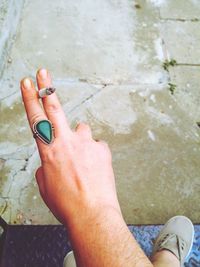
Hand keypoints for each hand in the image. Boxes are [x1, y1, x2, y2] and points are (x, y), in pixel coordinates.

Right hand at [20, 69, 120, 225]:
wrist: (92, 213)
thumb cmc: (67, 202)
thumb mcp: (46, 185)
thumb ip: (48, 165)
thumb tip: (54, 157)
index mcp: (49, 151)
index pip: (36, 118)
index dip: (30, 99)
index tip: (28, 84)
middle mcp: (67, 142)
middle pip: (55, 108)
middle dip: (47, 87)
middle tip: (43, 73)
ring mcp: (86, 143)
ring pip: (81, 130)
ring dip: (79, 139)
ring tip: (82, 159)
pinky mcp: (102, 148)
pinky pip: (95, 144)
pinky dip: (93, 152)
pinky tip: (94, 167)